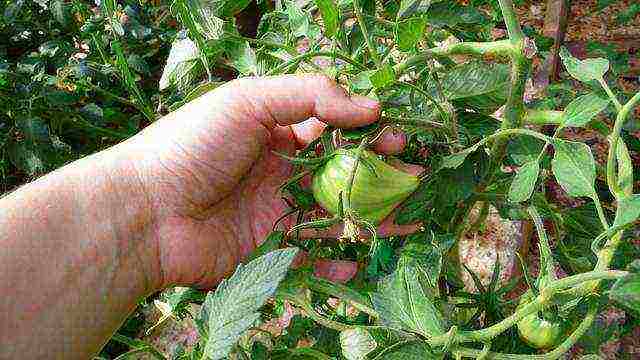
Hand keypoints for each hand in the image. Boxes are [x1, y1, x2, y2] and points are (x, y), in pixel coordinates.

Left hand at [121, 75, 417, 288]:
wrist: (144, 213)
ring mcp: (273, 211)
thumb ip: (309, 96)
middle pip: (339, 173)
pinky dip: (335, 261)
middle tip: (414, 179)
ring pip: (332, 215)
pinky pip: (308, 256)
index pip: (331, 128)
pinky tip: (360, 260)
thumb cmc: (192, 147)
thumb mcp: (248, 101)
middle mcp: (277, 170)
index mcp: (273, 131)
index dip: (366, 132)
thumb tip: (370, 107)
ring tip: (407, 220)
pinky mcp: (266, 249)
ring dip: (369, 218)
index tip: (397, 136)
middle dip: (377, 177)